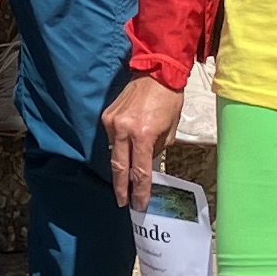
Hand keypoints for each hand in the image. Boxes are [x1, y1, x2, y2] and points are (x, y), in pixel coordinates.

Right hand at [101, 73, 184, 208]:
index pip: (140, 171)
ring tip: (123, 183)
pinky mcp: (107, 116)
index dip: (140, 191)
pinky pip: (111, 139)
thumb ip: (156, 150)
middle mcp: (124, 130)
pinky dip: (118, 148)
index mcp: (143, 134)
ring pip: (114, 154)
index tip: (139, 205)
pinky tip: (123, 155)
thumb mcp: (169, 130)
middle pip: (120, 168)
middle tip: (123, 202)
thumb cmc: (169, 99)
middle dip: (122, 188)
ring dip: (120, 168)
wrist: (156, 71)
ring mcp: (112, 122)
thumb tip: (146, 163)